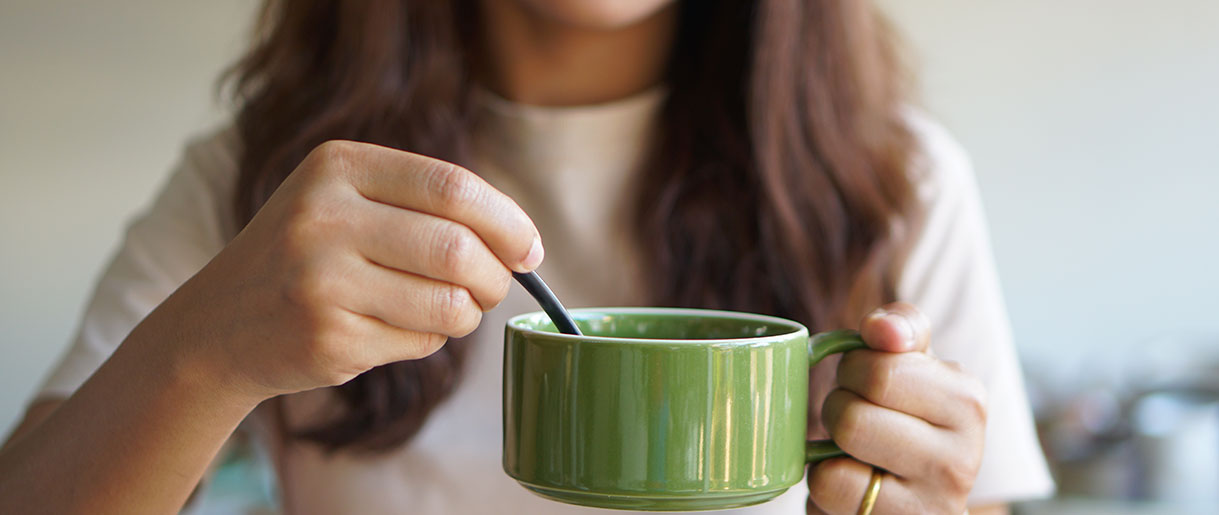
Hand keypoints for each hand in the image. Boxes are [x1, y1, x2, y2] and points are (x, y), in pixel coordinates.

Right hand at [134, 140, 541, 400]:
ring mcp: (321, 282)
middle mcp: (323, 217)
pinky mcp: (328, 339)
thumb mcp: (346, 199)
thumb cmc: (308, 255)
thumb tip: (523, 244)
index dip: (507, 221)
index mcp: (336, 167)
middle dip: (495, 276)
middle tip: (494, 288)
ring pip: (448, 304)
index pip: (452, 186)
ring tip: (451, 310)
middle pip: (457, 248)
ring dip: (468, 314)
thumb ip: (426, 205)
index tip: (529, 249)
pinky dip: (430, 340)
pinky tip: (397, 329)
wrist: (218, 325)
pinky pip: (420, 342)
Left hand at [806, 302, 986, 513]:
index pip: (880, 369)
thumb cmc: (906, 418)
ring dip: (826, 449)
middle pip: (853, 413)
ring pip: (839, 456)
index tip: (866, 382)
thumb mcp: (913, 364)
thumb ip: (901, 327)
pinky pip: (830, 490)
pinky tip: (850, 487)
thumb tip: (882, 329)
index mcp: (967, 401)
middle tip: (854, 418)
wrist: (916, 500)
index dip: (852, 370)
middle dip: (837, 407)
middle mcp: (961, 458)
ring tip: (853, 453)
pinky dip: (823, 486)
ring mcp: (933, 503)